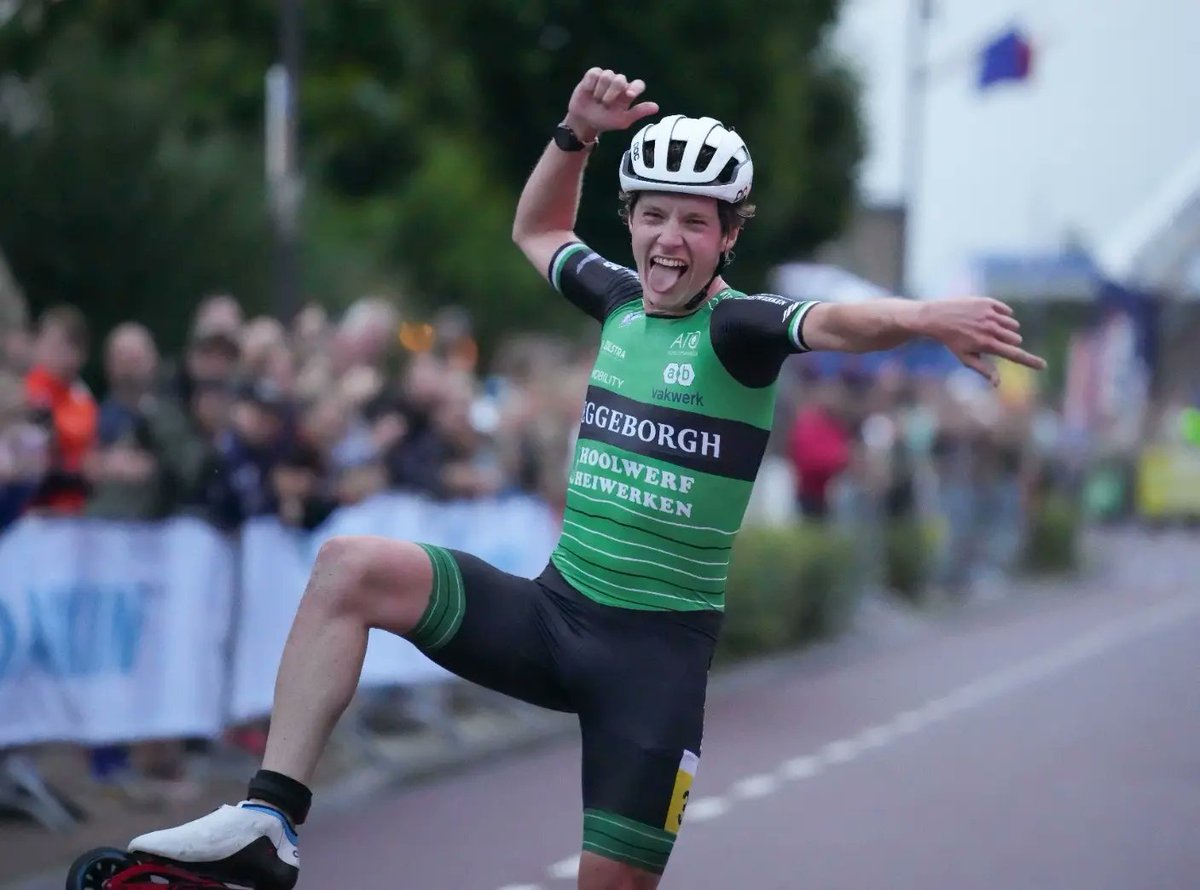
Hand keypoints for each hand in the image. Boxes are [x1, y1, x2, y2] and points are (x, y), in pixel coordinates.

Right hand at [563, 68, 658, 142]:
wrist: (584, 121)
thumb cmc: (605, 121)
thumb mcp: (622, 120)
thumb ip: (638, 112)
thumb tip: (656, 107)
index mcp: (628, 93)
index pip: (638, 84)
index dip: (635, 88)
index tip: (629, 96)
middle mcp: (619, 83)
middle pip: (620, 79)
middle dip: (612, 93)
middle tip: (605, 104)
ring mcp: (606, 77)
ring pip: (607, 76)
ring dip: (600, 91)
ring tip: (596, 100)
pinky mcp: (593, 74)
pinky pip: (594, 73)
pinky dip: (591, 84)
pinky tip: (589, 92)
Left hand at [918, 298, 1045, 385]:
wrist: (937, 317)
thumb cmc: (952, 341)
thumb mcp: (965, 357)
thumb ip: (983, 369)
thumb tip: (997, 384)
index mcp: (987, 345)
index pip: (1014, 354)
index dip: (1030, 361)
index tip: (1043, 366)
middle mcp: (990, 329)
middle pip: (1016, 338)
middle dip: (1009, 341)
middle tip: (992, 340)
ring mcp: (989, 315)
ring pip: (1013, 325)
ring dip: (1006, 328)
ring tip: (987, 328)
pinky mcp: (988, 303)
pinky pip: (1007, 311)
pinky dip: (1002, 315)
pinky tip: (987, 317)